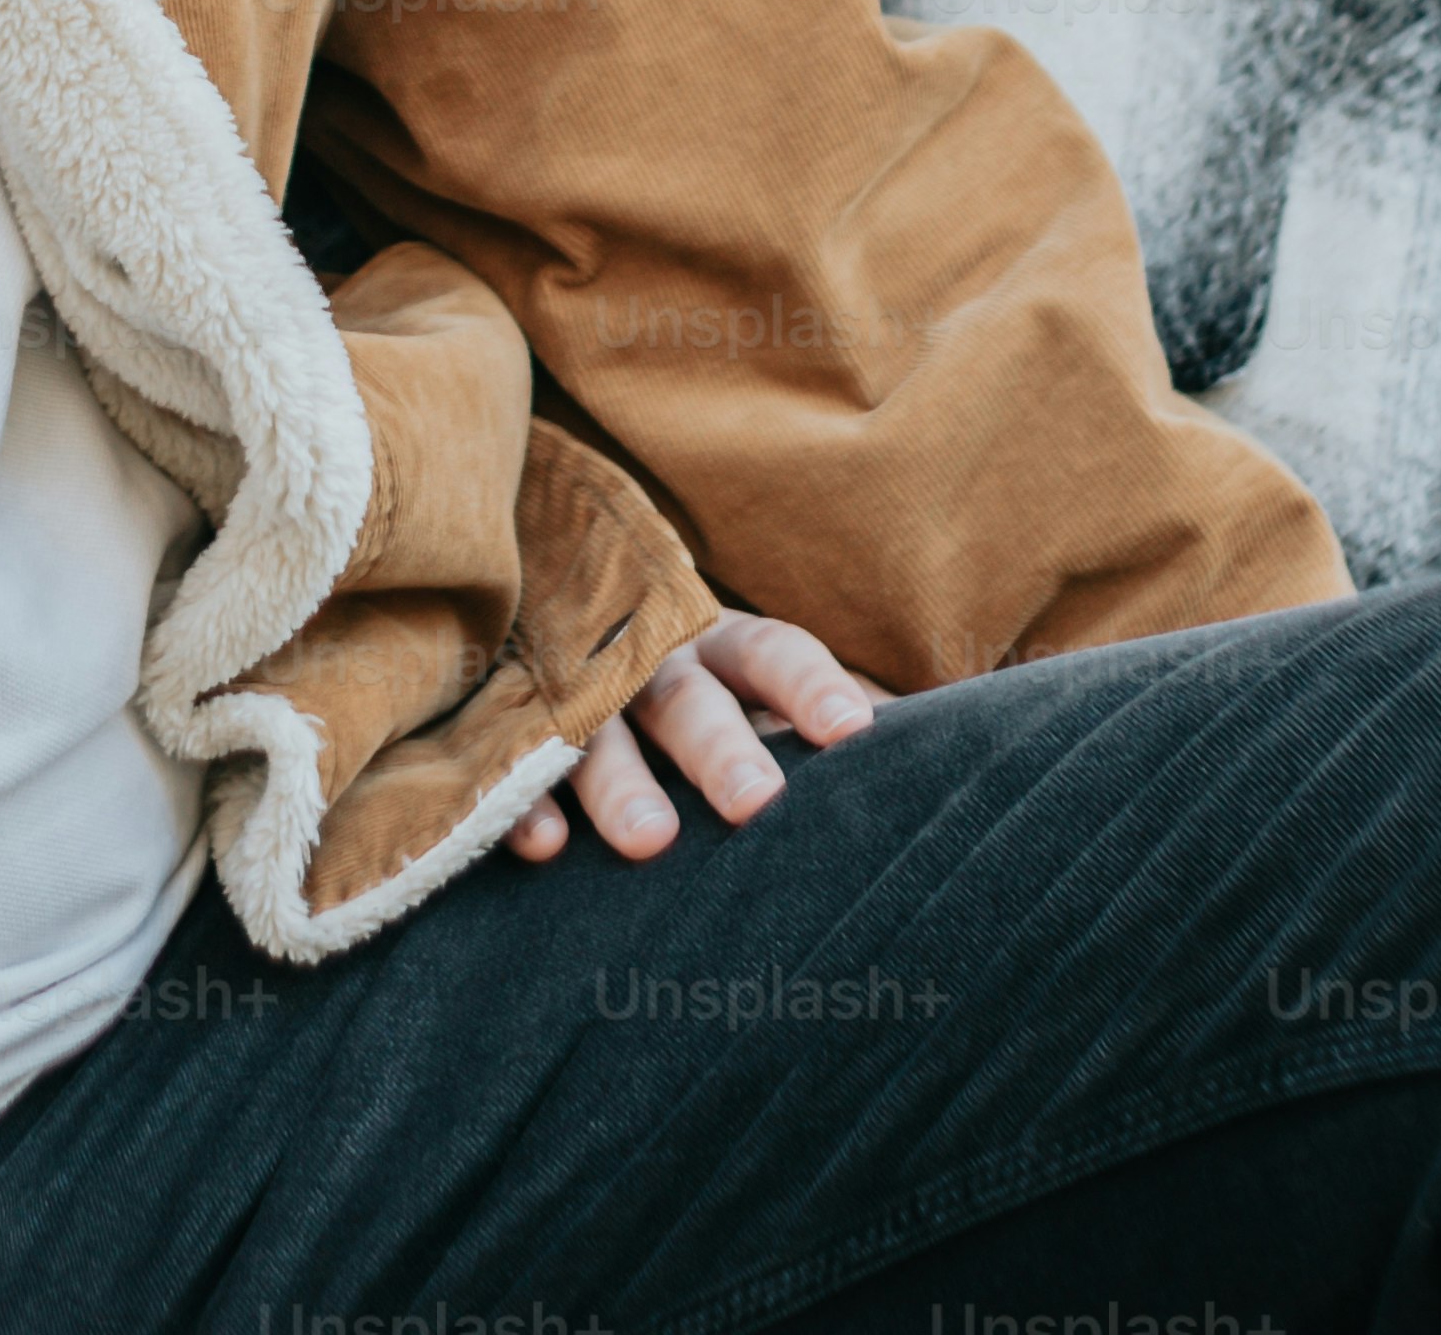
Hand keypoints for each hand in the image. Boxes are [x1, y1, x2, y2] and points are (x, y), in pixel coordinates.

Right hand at [498, 612, 874, 863]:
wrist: (542, 593)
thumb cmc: (681, 670)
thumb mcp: (739, 670)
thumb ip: (815, 705)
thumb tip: (933, 730)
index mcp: (716, 641)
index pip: (772, 653)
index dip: (812, 688)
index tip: (857, 734)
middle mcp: (648, 660)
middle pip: (689, 699)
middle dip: (721, 748)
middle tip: (759, 804)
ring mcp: (573, 691)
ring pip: (597, 733)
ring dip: (622, 785)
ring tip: (651, 841)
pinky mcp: (506, 722)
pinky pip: (508, 762)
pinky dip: (523, 802)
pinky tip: (543, 848)